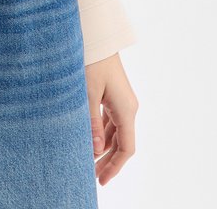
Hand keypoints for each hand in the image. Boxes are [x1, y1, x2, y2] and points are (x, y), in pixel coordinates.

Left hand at [84, 52, 137, 185]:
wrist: (97, 37)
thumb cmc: (92, 61)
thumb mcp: (88, 92)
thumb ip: (91, 122)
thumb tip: (95, 150)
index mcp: (126, 109)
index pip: (126, 148)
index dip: (115, 166)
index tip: (102, 180)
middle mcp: (128, 107)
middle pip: (122, 143)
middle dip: (109, 161)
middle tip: (95, 178)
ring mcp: (122, 101)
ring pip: (116, 133)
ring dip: (105, 149)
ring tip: (91, 164)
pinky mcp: (114, 95)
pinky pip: (111, 121)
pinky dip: (102, 134)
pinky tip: (92, 142)